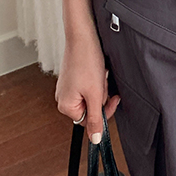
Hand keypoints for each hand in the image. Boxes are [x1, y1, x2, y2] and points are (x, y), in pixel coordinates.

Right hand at [55, 26, 120, 143]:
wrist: (83, 36)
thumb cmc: (86, 61)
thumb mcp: (96, 94)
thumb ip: (96, 119)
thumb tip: (96, 140)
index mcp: (65, 106)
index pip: (89, 121)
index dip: (103, 111)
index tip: (113, 100)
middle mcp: (63, 97)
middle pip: (91, 107)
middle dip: (101, 94)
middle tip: (101, 81)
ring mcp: (67, 87)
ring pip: (92, 95)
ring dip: (99, 85)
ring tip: (99, 72)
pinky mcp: (73, 77)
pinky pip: (88, 85)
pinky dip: (96, 78)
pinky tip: (97, 68)